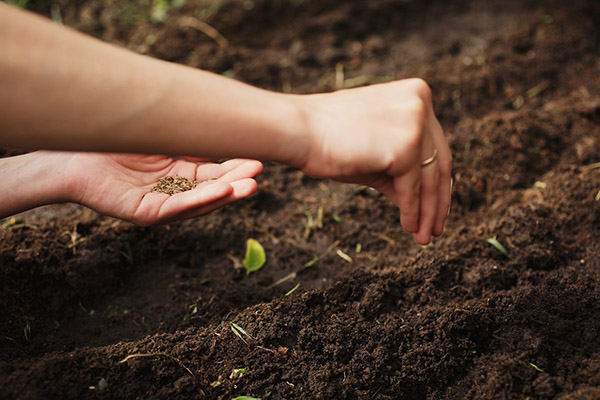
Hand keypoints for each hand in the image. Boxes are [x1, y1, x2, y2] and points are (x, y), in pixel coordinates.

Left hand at [62, 152, 261, 224]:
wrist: (71, 151)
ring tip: (249, 186)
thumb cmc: (114, 140)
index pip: (215, 173)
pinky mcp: (146, 213)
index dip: (236, 167)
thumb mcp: (162, 136)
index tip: (258, 158)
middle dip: (237, 181)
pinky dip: (200, 201)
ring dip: (226, 195)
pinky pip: (177, 208)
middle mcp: (174, 191)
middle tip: (259, 171)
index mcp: (180, 174)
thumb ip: (188, 136)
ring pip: (200, 201)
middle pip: (213, 189)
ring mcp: (161, 204)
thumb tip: (223, 120)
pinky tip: (221, 192)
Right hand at [297, 79, 451, 244]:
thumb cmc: (329, 140)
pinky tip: (408, 226)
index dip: (438, 181)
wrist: (298, 130)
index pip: (436, 145)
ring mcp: (415, 123)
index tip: (436, 206)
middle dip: (437, 201)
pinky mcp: (405, 146)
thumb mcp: (377, 152)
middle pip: (439, 161)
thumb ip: (404, 170)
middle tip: (435, 229)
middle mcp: (421, 102)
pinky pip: (412, 187)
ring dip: (427, 212)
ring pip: (430, 178)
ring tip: (422, 236)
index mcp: (416, 94)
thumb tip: (425, 205)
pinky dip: (411, 211)